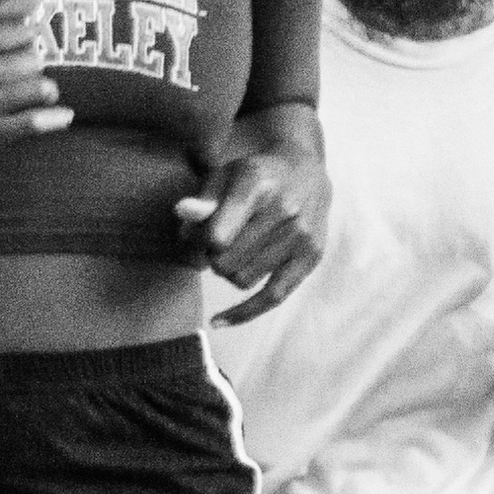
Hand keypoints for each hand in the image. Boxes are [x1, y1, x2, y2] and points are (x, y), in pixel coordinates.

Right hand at [0, 0, 72, 190]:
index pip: (19, 30)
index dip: (30, 39)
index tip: (26, 46)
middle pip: (32, 57)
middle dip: (35, 67)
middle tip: (26, 76)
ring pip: (37, 86)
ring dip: (45, 90)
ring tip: (42, 94)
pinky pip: (29, 123)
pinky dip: (51, 119)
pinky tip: (61, 117)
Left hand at [179, 135, 329, 324]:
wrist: (305, 173)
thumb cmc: (254, 177)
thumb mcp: (224, 176)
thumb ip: (202, 198)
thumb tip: (183, 212)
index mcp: (257, 185)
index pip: (216, 237)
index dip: (199, 242)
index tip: (200, 233)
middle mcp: (284, 210)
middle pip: (225, 263)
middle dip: (211, 259)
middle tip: (215, 245)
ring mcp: (301, 236)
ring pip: (242, 281)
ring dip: (228, 273)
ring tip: (234, 252)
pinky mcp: (311, 257)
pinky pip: (273, 298)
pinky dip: (243, 313)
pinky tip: (218, 321)